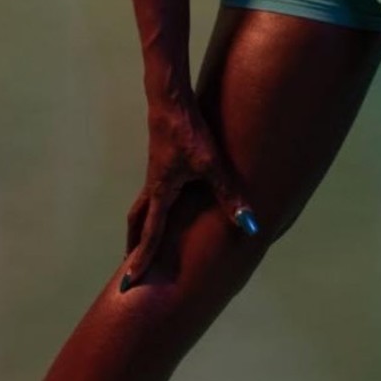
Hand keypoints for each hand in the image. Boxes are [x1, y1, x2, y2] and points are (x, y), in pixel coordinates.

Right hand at [120, 91, 260, 288]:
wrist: (170, 99)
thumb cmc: (187, 132)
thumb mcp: (212, 165)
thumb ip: (229, 195)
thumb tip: (249, 225)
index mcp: (161, 192)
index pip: (149, 233)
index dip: (142, 259)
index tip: (131, 281)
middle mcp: (153, 186)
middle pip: (136, 222)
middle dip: (134, 245)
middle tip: (131, 267)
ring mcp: (155, 172)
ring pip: (141, 206)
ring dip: (139, 227)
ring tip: (142, 241)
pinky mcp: (162, 161)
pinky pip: (151, 193)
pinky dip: (150, 209)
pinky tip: (166, 206)